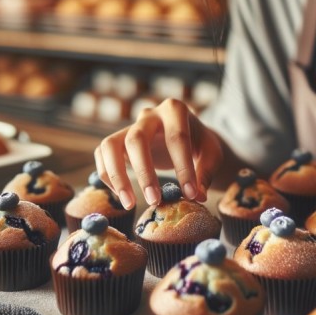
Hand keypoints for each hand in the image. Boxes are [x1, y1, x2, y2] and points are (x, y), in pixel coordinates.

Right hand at [94, 98, 223, 209]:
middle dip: (144, 172)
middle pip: (136, 138)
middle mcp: (148, 115)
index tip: (190, 194)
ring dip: (116, 176)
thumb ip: (206, 173)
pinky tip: (123, 196)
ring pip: (110, 145)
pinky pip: (102, 154)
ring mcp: (129, 126)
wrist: (186, 136)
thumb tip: (198, 196)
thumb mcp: (212, 154)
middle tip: (154, 201)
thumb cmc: (199, 144)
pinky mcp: (117, 140)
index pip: (177, 138)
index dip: (183, 168)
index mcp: (175, 110)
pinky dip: (107, 175)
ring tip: (128, 204)